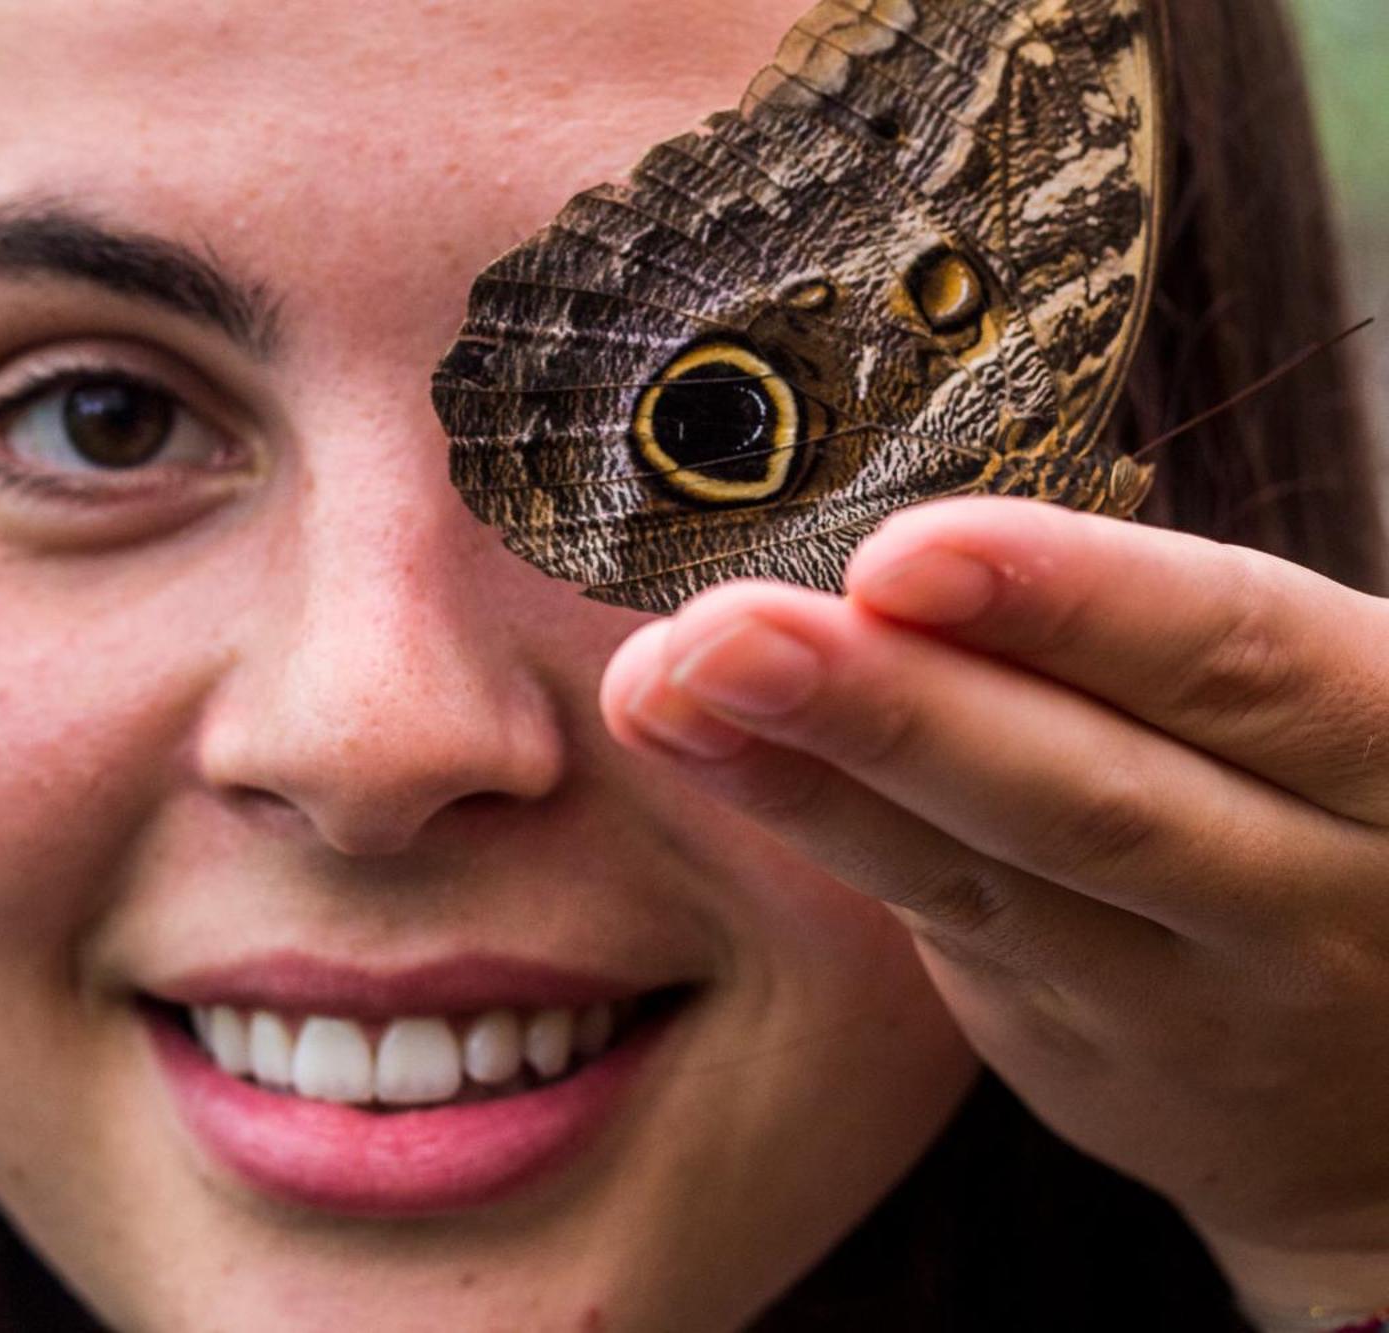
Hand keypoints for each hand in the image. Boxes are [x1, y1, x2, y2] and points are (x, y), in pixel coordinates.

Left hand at [599, 495, 1388, 1314]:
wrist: (1378, 1084)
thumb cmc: (1310, 809)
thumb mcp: (1302, 712)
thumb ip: (1146, 637)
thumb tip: (905, 529)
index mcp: (1385, 747)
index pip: (1239, 660)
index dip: (1076, 604)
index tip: (906, 553)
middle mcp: (1310, 889)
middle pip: (1091, 797)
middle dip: (892, 709)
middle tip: (725, 630)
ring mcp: (1191, 994)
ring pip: (987, 879)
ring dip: (807, 773)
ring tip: (661, 686)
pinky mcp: (1079, 1048)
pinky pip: (939, 927)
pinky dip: (818, 827)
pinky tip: (701, 748)